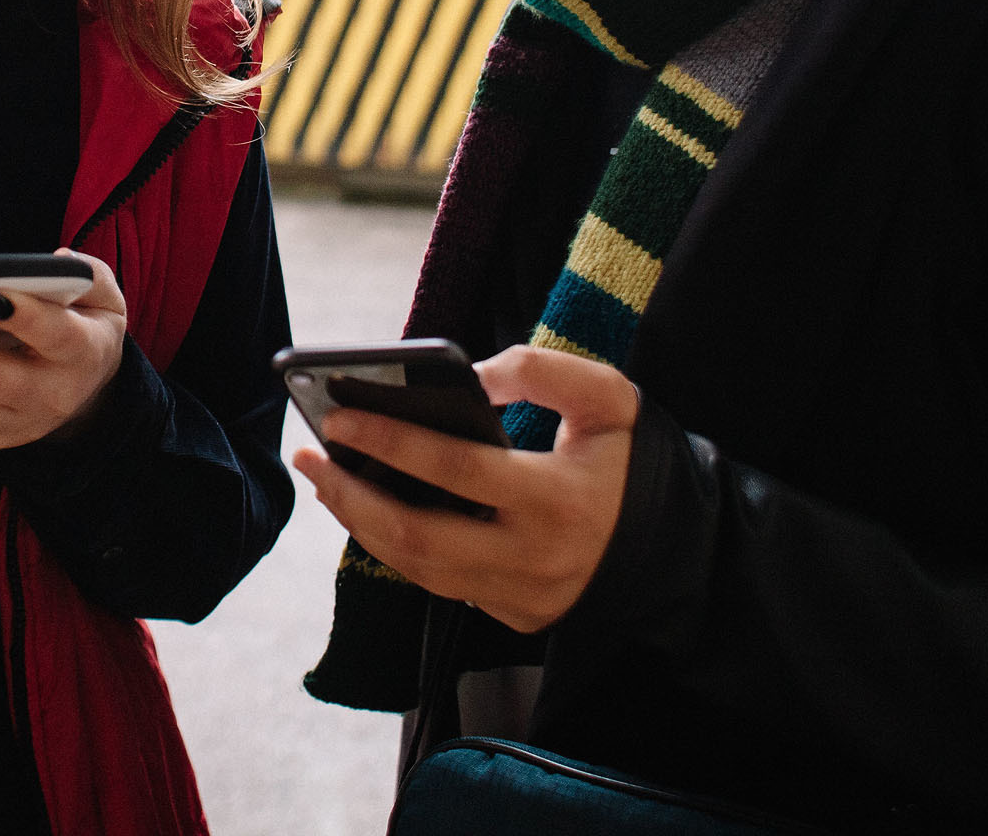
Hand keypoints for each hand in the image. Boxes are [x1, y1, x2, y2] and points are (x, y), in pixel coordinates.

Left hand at [291, 346, 639, 632]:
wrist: (679, 546)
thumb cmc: (634, 461)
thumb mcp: (608, 400)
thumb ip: (540, 372)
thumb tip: (468, 374)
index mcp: (559, 501)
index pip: (454, 471)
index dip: (390, 441)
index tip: (337, 415)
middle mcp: (535, 559)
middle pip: (417, 535)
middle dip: (350, 495)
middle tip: (308, 454)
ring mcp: (522, 596)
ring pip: (418, 568)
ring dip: (361, 523)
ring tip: (324, 477)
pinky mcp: (514, 615)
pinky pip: (438, 583)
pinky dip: (395, 546)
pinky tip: (366, 508)